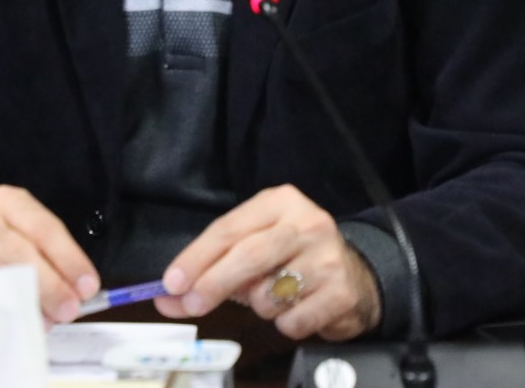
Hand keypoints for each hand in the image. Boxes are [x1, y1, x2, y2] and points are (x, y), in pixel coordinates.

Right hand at [0, 185, 99, 324]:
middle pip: (17, 252)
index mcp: (8, 201)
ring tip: (48, 321)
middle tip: (70, 309)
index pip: (43, 228)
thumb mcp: (27, 235)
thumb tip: (78, 295)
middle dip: (49, 284)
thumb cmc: (2, 243)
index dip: (69, 258)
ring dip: (25, 304)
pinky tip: (17, 324)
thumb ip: (53, 259)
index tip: (89, 287)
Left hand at [154, 185, 381, 340]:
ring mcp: (327, 256)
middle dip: (213, 282)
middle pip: (249, 254)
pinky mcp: (341, 291)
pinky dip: (284, 323)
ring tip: (272, 297)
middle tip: (191, 305)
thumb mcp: (253, 250)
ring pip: (268, 293)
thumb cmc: (293, 258)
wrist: (357, 276)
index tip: (172, 283)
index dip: (197, 257)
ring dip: (258, 305)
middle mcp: (307, 222)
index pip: (229, 228)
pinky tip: (297, 309)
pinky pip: (293, 320)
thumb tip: (167, 298)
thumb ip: (209, 271)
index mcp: (280, 201)